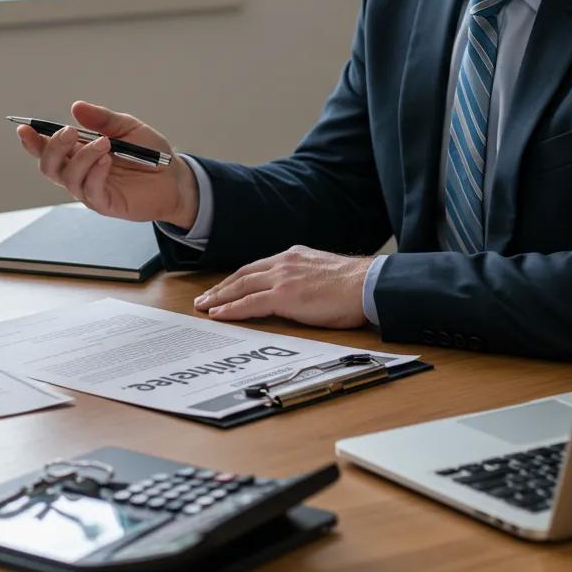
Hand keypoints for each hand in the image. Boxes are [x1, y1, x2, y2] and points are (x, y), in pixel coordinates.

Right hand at [17, 101, 199, 227]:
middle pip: (49, 165)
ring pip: (68, 178)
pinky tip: (107, 160)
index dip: (33, 140)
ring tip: (104, 144)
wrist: (174, 176)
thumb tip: (76, 107)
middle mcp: (79, 172)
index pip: (48, 148)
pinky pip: (90, 191)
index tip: (25, 128)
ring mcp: (90, 189)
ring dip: (82, 157)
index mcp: (79, 152)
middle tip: (70, 132)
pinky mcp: (105, 203)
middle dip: (52, 147)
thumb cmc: (149, 152)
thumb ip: (102, 119)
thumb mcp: (127, 127)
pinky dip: (95, 173)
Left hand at [193, 246, 370, 327]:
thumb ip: (307, 276)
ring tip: (204, 307)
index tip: (226, 287)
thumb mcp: (325, 271)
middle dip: (222, 287)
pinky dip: (231, 309)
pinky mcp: (284, 296)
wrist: (367, 284)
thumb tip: (303, 289)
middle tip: (205, 298)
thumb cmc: (355, 284)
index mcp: (293, 256)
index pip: (257, 267)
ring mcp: (282, 278)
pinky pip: (249, 303)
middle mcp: (284, 263)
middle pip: (243, 275)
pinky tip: (218, 314)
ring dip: (219, 298)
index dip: (238, 279)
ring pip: (241, 287)